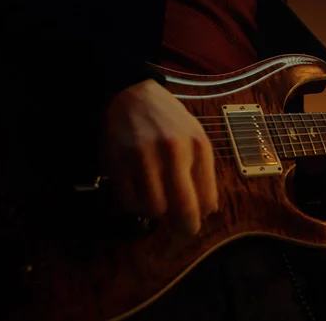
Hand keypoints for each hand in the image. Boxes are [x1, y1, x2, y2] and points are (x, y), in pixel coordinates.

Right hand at [105, 79, 217, 234]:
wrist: (131, 94)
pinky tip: (138, 191)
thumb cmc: (168, 120)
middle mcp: (173, 151)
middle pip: (183, 209)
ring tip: (157, 200)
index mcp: (197, 145)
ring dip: (157, 212)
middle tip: (183, 231)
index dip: (203, 216)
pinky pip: (129, 201)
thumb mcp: (196, 137)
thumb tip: (207, 210)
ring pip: (154, 209)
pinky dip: (134, 204)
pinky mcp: (117, 161)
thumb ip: (203, 170)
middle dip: (185, 228)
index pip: (207, 198)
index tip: (197, 219)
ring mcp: (143, 156)